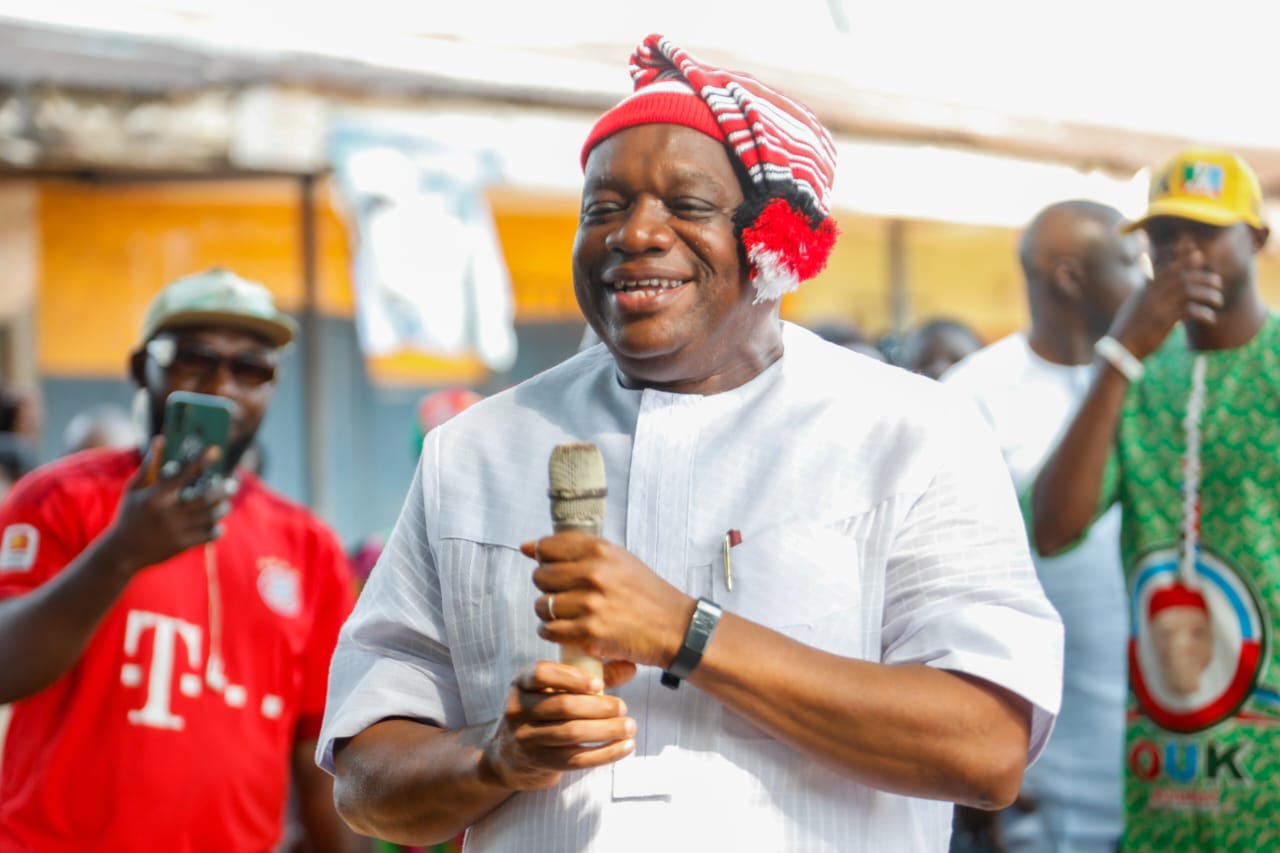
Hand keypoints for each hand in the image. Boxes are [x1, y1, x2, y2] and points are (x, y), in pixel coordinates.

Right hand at [98, 436, 235, 575]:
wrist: (122, 552)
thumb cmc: (129, 516)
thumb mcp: (134, 489)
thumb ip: (150, 465)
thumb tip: (160, 439)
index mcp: (156, 495)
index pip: (183, 473)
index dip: (201, 461)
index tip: (217, 450)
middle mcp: (168, 511)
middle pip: (204, 496)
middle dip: (222, 489)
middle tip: (232, 484)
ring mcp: (176, 529)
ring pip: (209, 515)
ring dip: (222, 507)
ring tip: (226, 503)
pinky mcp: (181, 544)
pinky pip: (207, 535)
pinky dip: (217, 528)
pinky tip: (218, 524)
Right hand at [480, 661, 635, 790]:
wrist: (508, 755)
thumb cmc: (542, 713)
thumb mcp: (554, 689)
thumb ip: (589, 677)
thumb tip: (630, 668)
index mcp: (521, 683)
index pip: (541, 673)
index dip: (572, 677)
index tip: (599, 684)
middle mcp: (518, 709)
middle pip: (562, 705)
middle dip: (598, 706)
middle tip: (623, 707)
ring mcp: (525, 738)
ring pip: (571, 733)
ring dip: (606, 730)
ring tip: (629, 727)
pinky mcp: (538, 762)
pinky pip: (575, 759)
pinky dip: (605, 753)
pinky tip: (625, 747)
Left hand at [521, 533, 694, 669]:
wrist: (673, 628)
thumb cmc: (646, 594)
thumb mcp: (618, 560)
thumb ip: (575, 551)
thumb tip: (527, 547)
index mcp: (600, 551)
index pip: (547, 547)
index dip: (544, 558)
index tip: (551, 566)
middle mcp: (593, 574)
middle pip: (541, 577)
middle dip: (548, 587)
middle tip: (567, 594)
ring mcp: (590, 605)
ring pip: (543, 606)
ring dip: (550, 612)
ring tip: (569, 614)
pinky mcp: (589, 634)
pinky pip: (549, 630)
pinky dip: (554, 632)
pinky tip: (569, 629)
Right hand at [1111, 246, 1222, 358]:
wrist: (1120, 347)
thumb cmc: (1128, 327)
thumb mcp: (1134, 304)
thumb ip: (1144, 289)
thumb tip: (1148, 279)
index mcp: (1145, 288)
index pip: (1165, 265)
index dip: (1183, 257)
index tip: (1199, 253)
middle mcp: (1151, 293)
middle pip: (1180, 274)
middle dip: (1202, 275)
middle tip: (1217, 280)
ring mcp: (1157, 305)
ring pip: (1188, 289)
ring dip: (1208, 293)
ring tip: (1218, 300)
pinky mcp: (1164, 320)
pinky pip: (1190, 311)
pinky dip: (1204, 314)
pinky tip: (1211, 319)